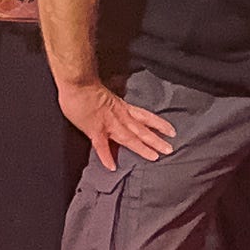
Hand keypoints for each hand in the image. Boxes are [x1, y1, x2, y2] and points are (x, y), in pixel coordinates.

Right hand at [57, 76, 174, 168]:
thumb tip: (114, 110)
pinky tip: (112, 167)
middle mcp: (120, 116)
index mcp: (123, 107)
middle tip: (170, 149)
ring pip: (129, 138)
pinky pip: (101, 146)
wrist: (79, 82)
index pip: (146, 117)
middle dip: (156, 140)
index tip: (171, 131)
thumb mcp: (108, 96)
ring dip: (142, 148)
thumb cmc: (89, 86)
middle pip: (142, 130)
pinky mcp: (95, 130)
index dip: (159, 124)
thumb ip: (113, 106)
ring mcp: (109, 124)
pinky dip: (106, 157)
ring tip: (156, 157)